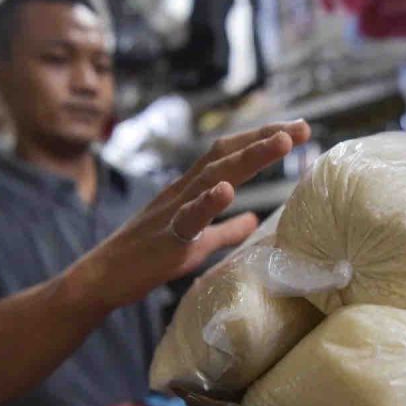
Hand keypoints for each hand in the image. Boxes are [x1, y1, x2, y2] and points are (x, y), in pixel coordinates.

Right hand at [73, 119, 311, 309]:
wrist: (102, 278)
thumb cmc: (149, 258)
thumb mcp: (198, 242)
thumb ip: (226, 229)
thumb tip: (254, 221)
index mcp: (191, 190)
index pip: (230, 154)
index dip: (262, 140)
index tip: (296, 130)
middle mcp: (183, 190)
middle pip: (227, 154)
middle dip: (265, 139)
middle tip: (302, 127)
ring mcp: (173, 211)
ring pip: (213, 176)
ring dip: (249, 157)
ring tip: (281, 143)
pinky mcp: (165, 238)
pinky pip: (187, 218)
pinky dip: (207, 202)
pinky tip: (227, 190)